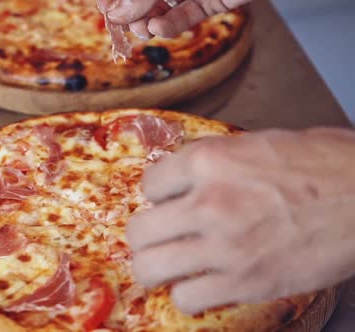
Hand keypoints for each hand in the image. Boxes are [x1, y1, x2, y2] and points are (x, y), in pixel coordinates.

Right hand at [98, 0, 250, 38]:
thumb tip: (116, 15)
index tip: (103, 9)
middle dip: (130, 12)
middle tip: (122, 26)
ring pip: (160, 9)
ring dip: (147, 22)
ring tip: (144, 29)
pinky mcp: (210, 1)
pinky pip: (185, 16)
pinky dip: (171, 25)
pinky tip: (159, 28)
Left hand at [127, 128, 354, 313]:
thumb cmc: (323, 165)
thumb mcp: (257, 145)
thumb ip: (213, 163)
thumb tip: (182, 180)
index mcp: (208, 160)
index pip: (149, 184)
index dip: (159, 195)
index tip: (169, 202)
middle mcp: (208, 202)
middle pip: (139, 231)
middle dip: (147, 236)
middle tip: (161, 238)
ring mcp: (224, 246)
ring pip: (150, 268)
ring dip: (156, 268)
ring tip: (169, 266)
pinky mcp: (245, 282)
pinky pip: (185, 299)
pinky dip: (187, 295)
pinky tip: (201, 285)